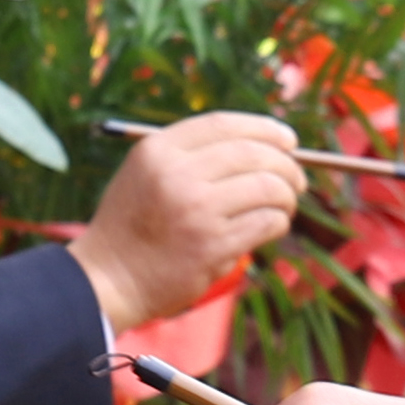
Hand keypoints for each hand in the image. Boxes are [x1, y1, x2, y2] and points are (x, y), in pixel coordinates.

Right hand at [76, 112, 305, 329]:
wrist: (108, 279)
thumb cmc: (133, 227)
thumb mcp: (146, 174)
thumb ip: (191, 155)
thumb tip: (262, 145)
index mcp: (158, 151)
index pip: (224, 125)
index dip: (264, 128)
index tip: (287, 139)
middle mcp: (176, 175)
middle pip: (253, 153)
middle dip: (285, 164)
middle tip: (296, 178)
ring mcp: (196, 211)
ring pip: (267, 187)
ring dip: (286, 196)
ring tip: (285, 204)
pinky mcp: (212, 246)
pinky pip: (266, 222)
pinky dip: (279, 222)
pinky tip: (273, 225)